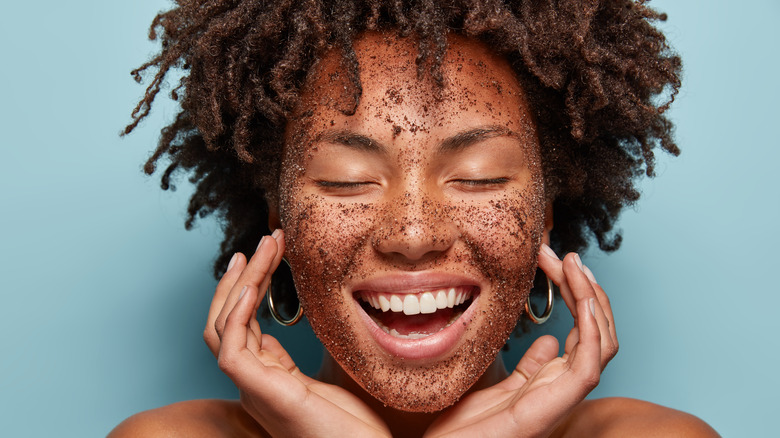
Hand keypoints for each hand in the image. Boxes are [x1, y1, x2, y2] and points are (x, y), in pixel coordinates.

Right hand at [204, 231, 390, 437]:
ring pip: (224, 327)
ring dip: (241, 282)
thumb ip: (301, 358)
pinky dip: (235, 314)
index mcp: (269, 378)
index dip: (253, 286)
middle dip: (244, 276)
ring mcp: (254, 389)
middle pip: (228, 320)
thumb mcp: (328, 381)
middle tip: (266, 241)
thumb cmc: (355, 430)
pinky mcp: (260, 393)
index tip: (270, 253)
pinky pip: (231, 349)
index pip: (245, 325)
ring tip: (263, 248)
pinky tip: (251, 286)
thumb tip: (287, 329)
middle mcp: (254, 383)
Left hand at [424, 245, 617, 437]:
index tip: (555, 259)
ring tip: (574, 265)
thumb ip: (528, 366)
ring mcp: (560, 398)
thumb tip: (549, 341)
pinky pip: (588, 367)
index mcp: (553, 381)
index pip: (583, 330)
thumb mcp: (499, 387)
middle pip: (597, 331)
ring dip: (592, 299)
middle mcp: (563, 387)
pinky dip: (592, 331)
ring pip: (602, 344)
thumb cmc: (468, 430)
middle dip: (585, 287)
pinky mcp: (552, 407)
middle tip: (565, 254)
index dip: (576, 292)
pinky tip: (582, 300)